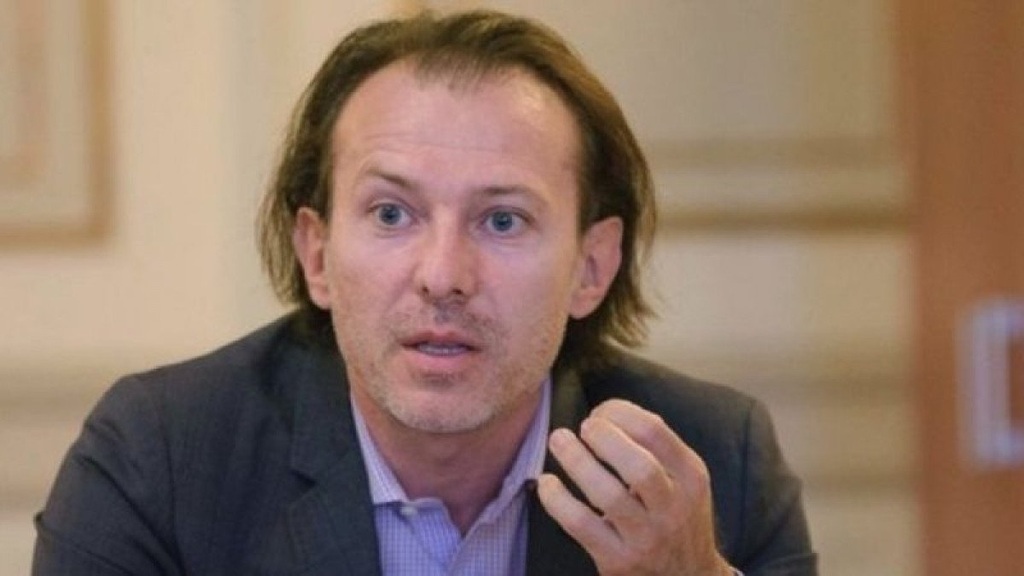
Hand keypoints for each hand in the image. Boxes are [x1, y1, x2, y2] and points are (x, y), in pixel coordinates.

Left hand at [536, 399, 731, 575]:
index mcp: (691, 478)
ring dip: (576, 461)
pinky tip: (548, 483)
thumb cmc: (676, 515)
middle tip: (584, 427)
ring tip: (559, 440)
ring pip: (607, 495)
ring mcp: (646, 538)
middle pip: (638, 466)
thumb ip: (656, 447)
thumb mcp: (684, 479)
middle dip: (604, 437)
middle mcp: (673, 509)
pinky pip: (581, 525)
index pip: (656, 433)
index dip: (620, 413)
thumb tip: (607, 413)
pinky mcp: (618, 560)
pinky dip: (557, 500)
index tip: (601, 411)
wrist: (688, 575)